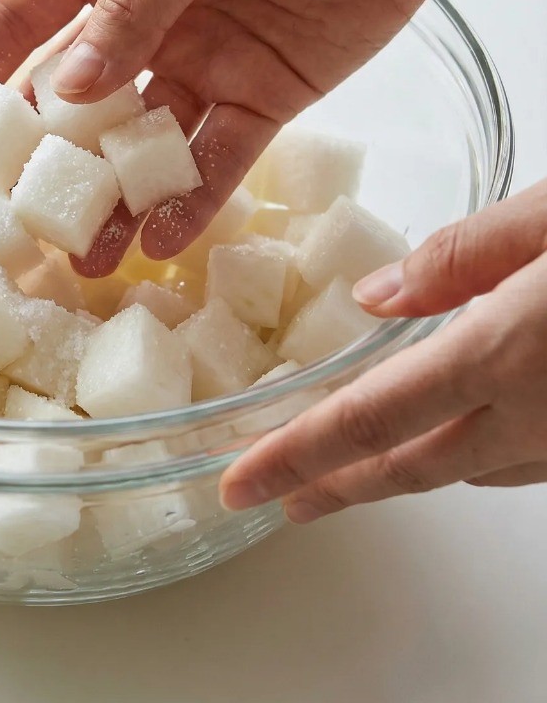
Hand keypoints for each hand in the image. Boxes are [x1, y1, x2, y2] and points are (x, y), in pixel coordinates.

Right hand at [0, 0, 468, 273]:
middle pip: (70, 97)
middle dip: (33, 158)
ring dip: (110, 197)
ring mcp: (199, 61)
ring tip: (81, 254)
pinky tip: (161, 237)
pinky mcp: (259, 99)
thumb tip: (67, 88)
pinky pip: (214, 159)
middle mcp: (144, 15)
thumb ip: (136, 3)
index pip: (17, 19)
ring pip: (138, 143)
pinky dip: (188, 199)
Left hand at [219, 180, 546, 520]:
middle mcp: (533, 416)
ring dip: (398, 472)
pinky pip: (514, 464)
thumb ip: (459, 257)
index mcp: (501, 353)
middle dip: (333, 486)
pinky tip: (449, 436)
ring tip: (350, 470)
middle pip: (408, 467)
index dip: (293, 458)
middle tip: (278, 499)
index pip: (368, 420)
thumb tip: (373, 295)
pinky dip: (462, 456)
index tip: (239, 485)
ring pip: (463, 472)